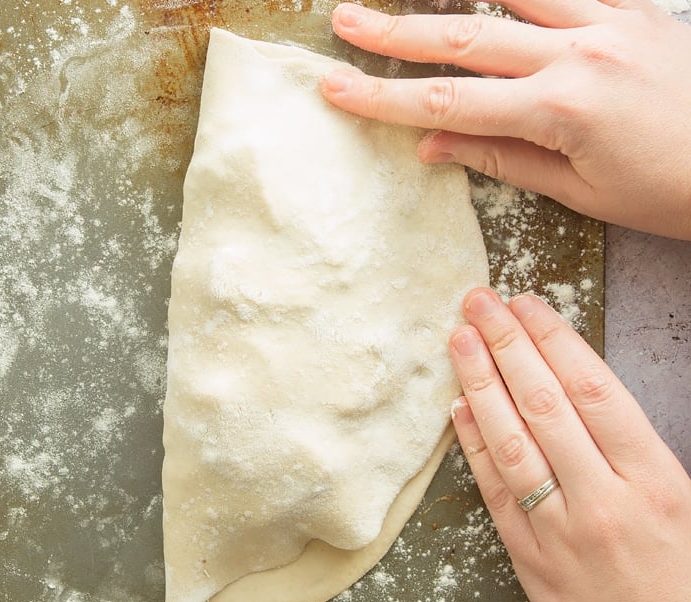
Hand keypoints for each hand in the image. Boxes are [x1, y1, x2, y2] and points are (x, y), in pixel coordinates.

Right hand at [320, 1, 690, 239]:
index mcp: (561, 109)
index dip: (384, 99)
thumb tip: (434, 147)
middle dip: (395, 33)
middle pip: (464, 38)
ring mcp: (610, 23)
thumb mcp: (581, 191)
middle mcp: (580, 54)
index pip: (448, 102)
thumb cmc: (674, 191)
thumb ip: (502, 159)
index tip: (337, 89)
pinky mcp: (634, 11)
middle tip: (345, 20)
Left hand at [447, 287, 690, 601]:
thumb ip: (632, 450)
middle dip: (505, 345)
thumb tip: (579, 388)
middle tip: (477, 301)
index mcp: (655, 480)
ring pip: (509, 441)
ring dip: (479, 384)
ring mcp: (559, 530)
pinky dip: (472, 444)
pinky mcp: (527, 558)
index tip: (525, 303)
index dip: (552, 339)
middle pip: (543, 404)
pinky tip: (457, 408)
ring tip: (458, 339)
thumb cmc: (686, 585)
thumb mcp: (682, 504)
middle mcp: (603, 499)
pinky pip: (492, 490)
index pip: (592, 389)